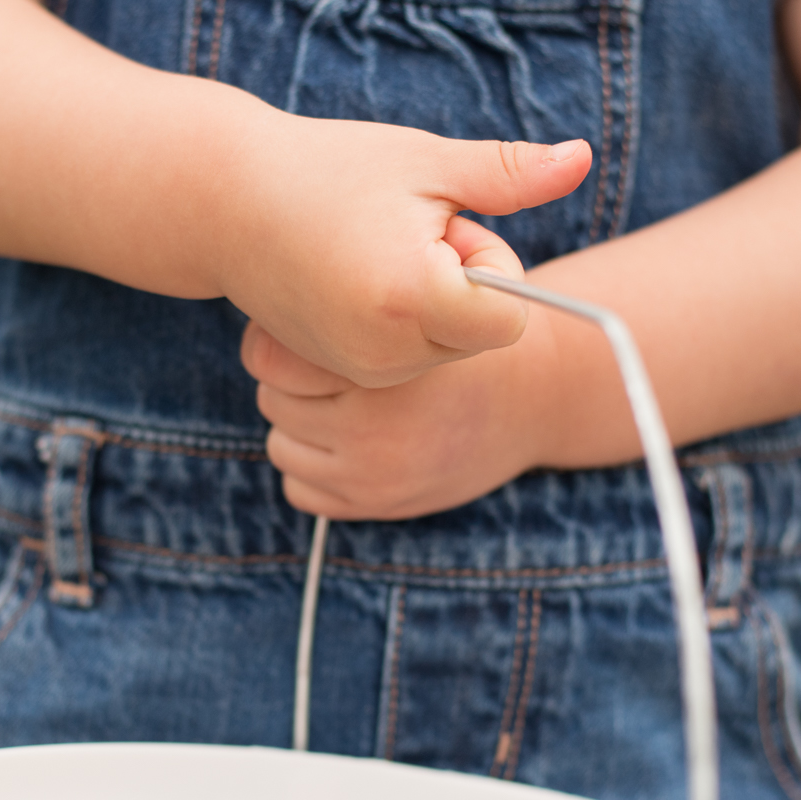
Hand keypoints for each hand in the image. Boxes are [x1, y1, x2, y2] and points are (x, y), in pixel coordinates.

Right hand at [215, 118, 590, 387]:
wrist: (225, 205)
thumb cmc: (329, 170)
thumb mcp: (427, 162)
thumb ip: (511, 172)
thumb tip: (583, 158)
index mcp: (412, 297)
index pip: (510, 314)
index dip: (489, 261)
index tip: (444, 224)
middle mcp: (387, 353)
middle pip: (481, 331)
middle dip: (461, 279)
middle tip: (401, 232)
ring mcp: (362, 372)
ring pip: (448, 346)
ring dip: (430, 299)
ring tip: (372, 255)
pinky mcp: (345, 376)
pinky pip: (412, 357)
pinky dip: (401, 319)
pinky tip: (355, 280)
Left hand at [244, 309, 572, 519]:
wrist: (531, 399)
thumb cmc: (466, 339)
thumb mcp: (427, 305)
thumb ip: (356, 303)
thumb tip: (277, 295)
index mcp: (382, 372)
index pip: (269, 359)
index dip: (279, 341)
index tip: (301, 333)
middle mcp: (372, 431)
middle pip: (274, 400)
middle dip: (293, 381)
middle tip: (327, 368)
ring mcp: (373, 475)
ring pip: (282, 444)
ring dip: (299, 424)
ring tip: (338, 403)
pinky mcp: (376, 504)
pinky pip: (299, 488)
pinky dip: (311, 466)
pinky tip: (343, 441)